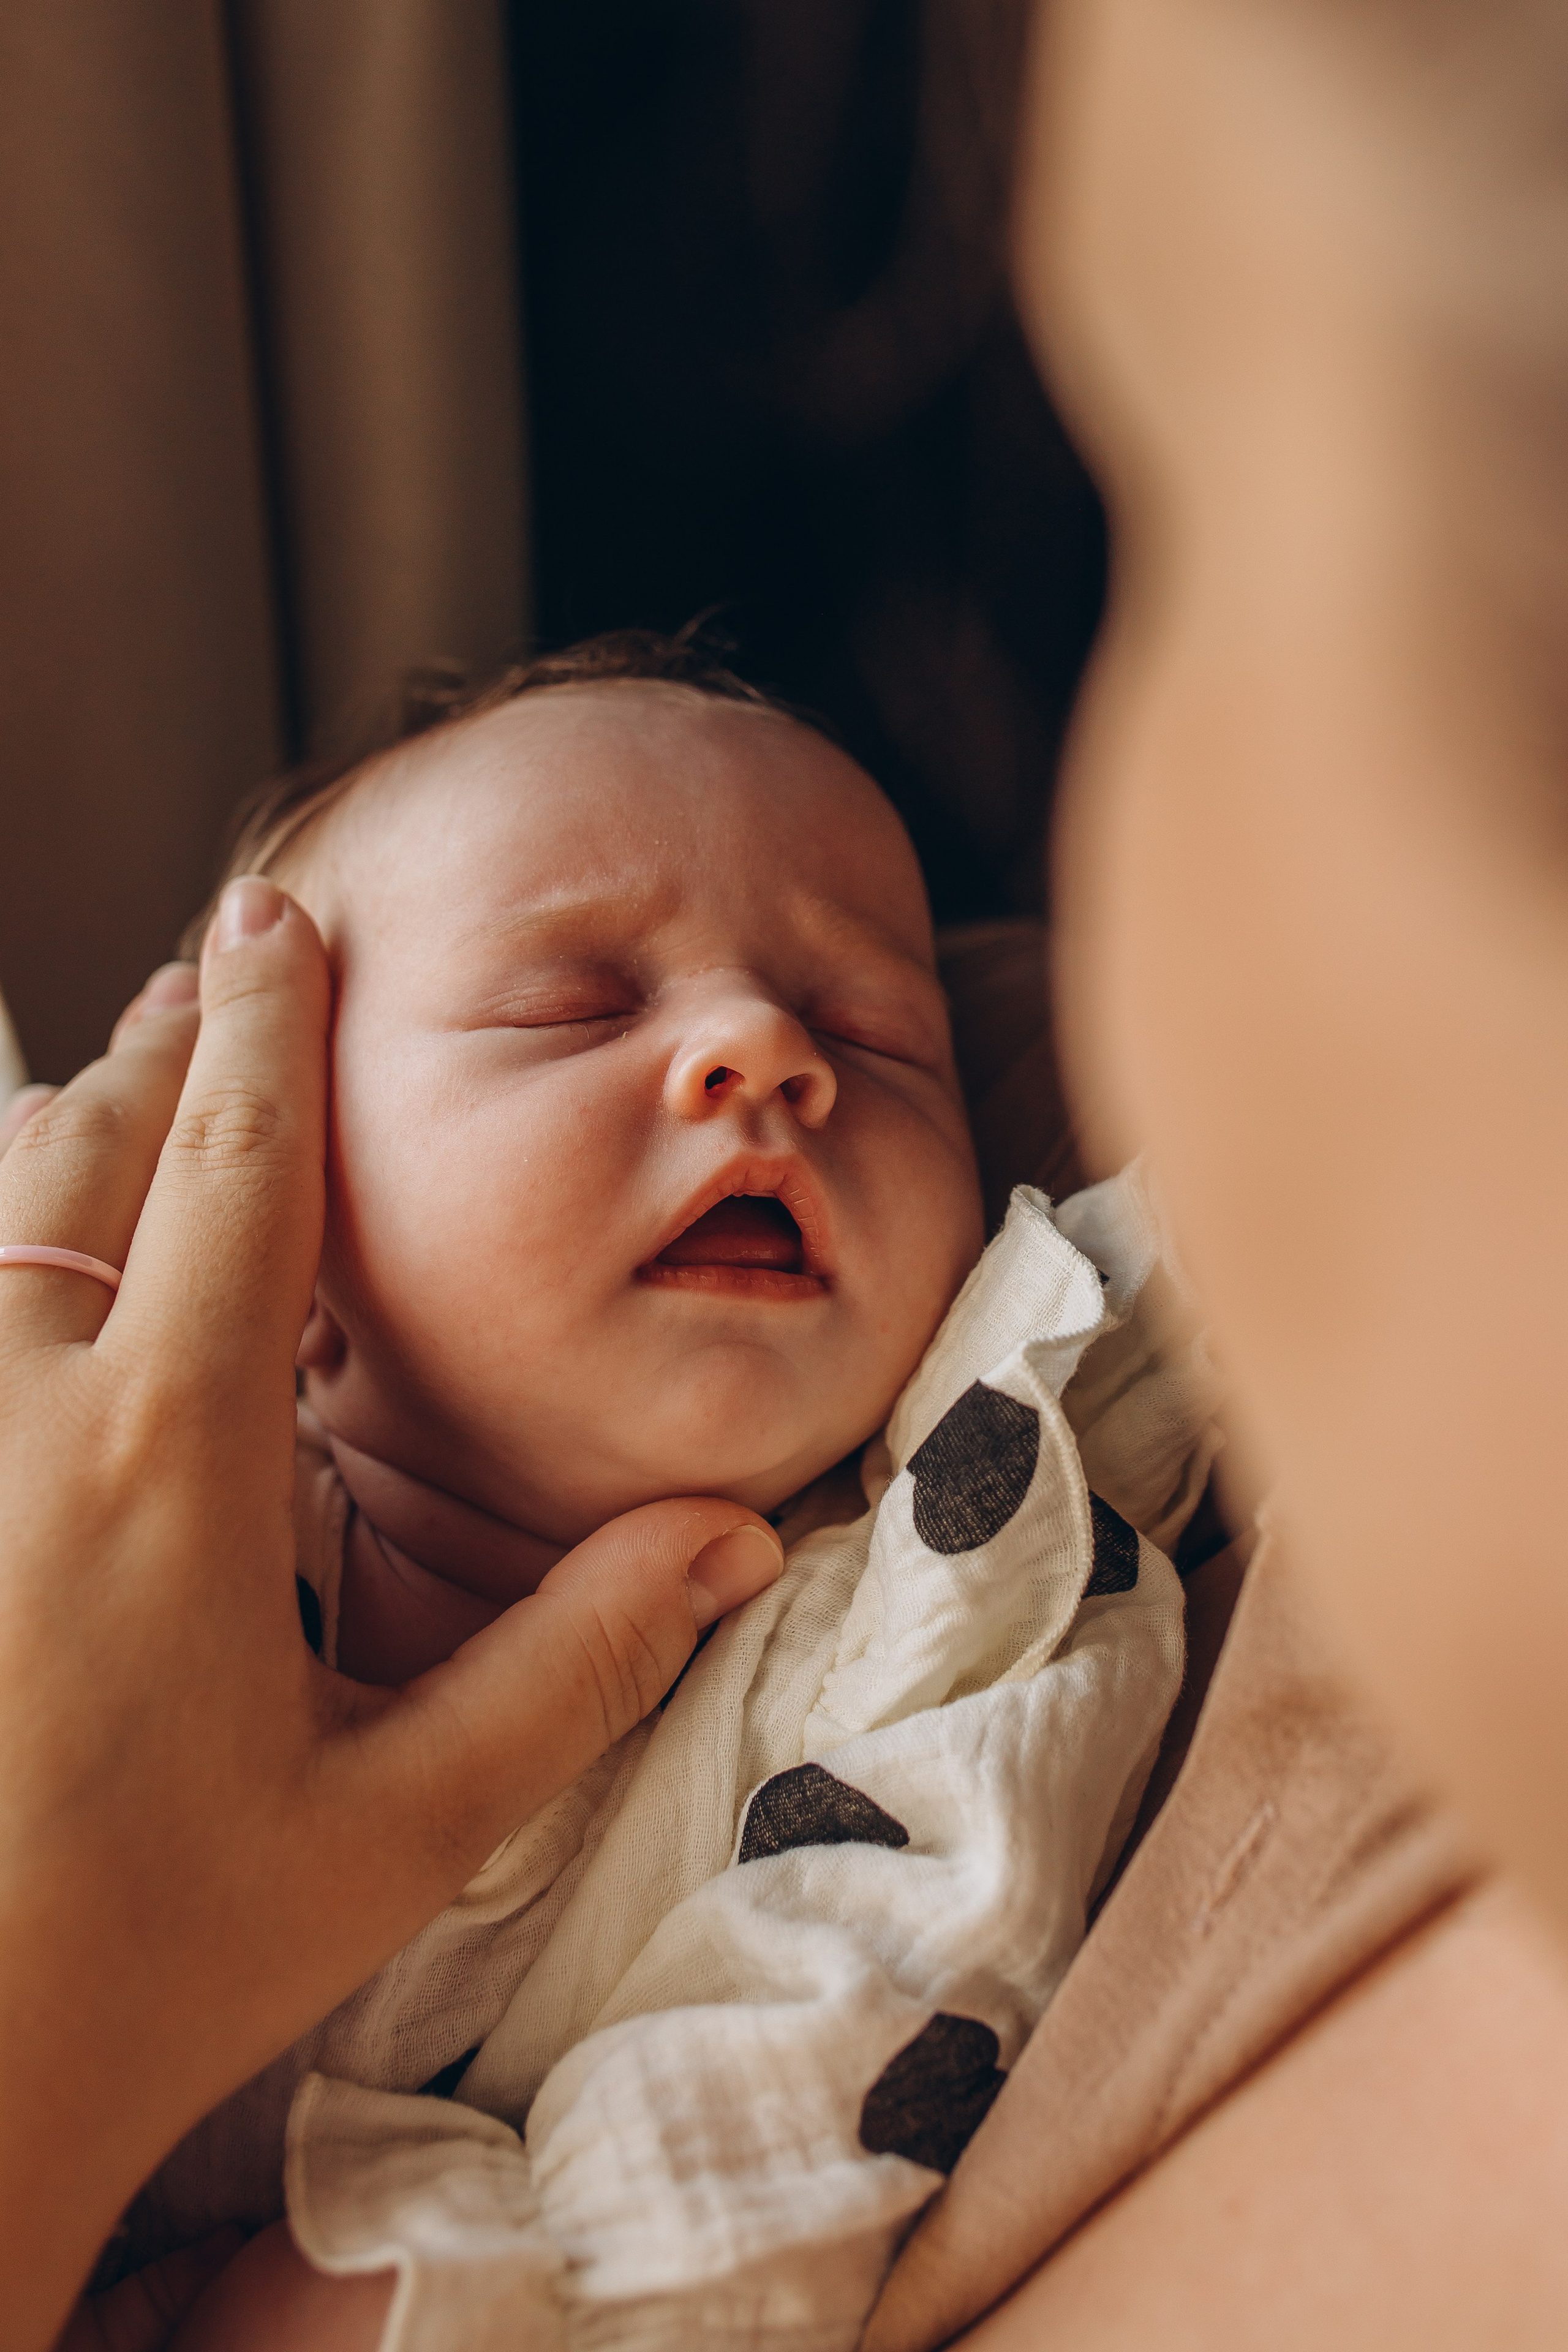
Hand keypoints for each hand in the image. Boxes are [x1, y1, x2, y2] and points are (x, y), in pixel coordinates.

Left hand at [0, 882, 783, 2351]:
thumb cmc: (160, 1954)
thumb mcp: (403, 1822)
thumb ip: (575, 1662)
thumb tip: (736, 1538)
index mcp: (171, 1459)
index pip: (235, 1168)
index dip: (268, 1021)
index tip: (278, 912)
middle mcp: (21, 1420)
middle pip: (87, 1145)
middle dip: (166, 1034)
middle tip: (222, 958)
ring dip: (72, 1121)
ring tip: (140, 1067)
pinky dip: (2, 1232)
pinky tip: (39, 1257)